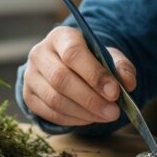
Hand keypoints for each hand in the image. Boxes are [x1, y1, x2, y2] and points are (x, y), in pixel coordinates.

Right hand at [22, 26, 136, 125]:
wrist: (67, 65)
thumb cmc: (90, 59)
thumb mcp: (108, 56)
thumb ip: (121, 67)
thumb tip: (128, 84)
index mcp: (60, 37)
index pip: (73, 53)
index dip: (94, 75)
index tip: (115, 92)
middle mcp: (40, 53)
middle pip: (61, 79)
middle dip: (91, 99)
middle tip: (113, 111)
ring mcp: (31, 75)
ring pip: (55, 99)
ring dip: (84, 112)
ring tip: (105, 116)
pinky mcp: (29, 95)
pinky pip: (50, 113)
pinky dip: (73, 119)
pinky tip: (90, 118)